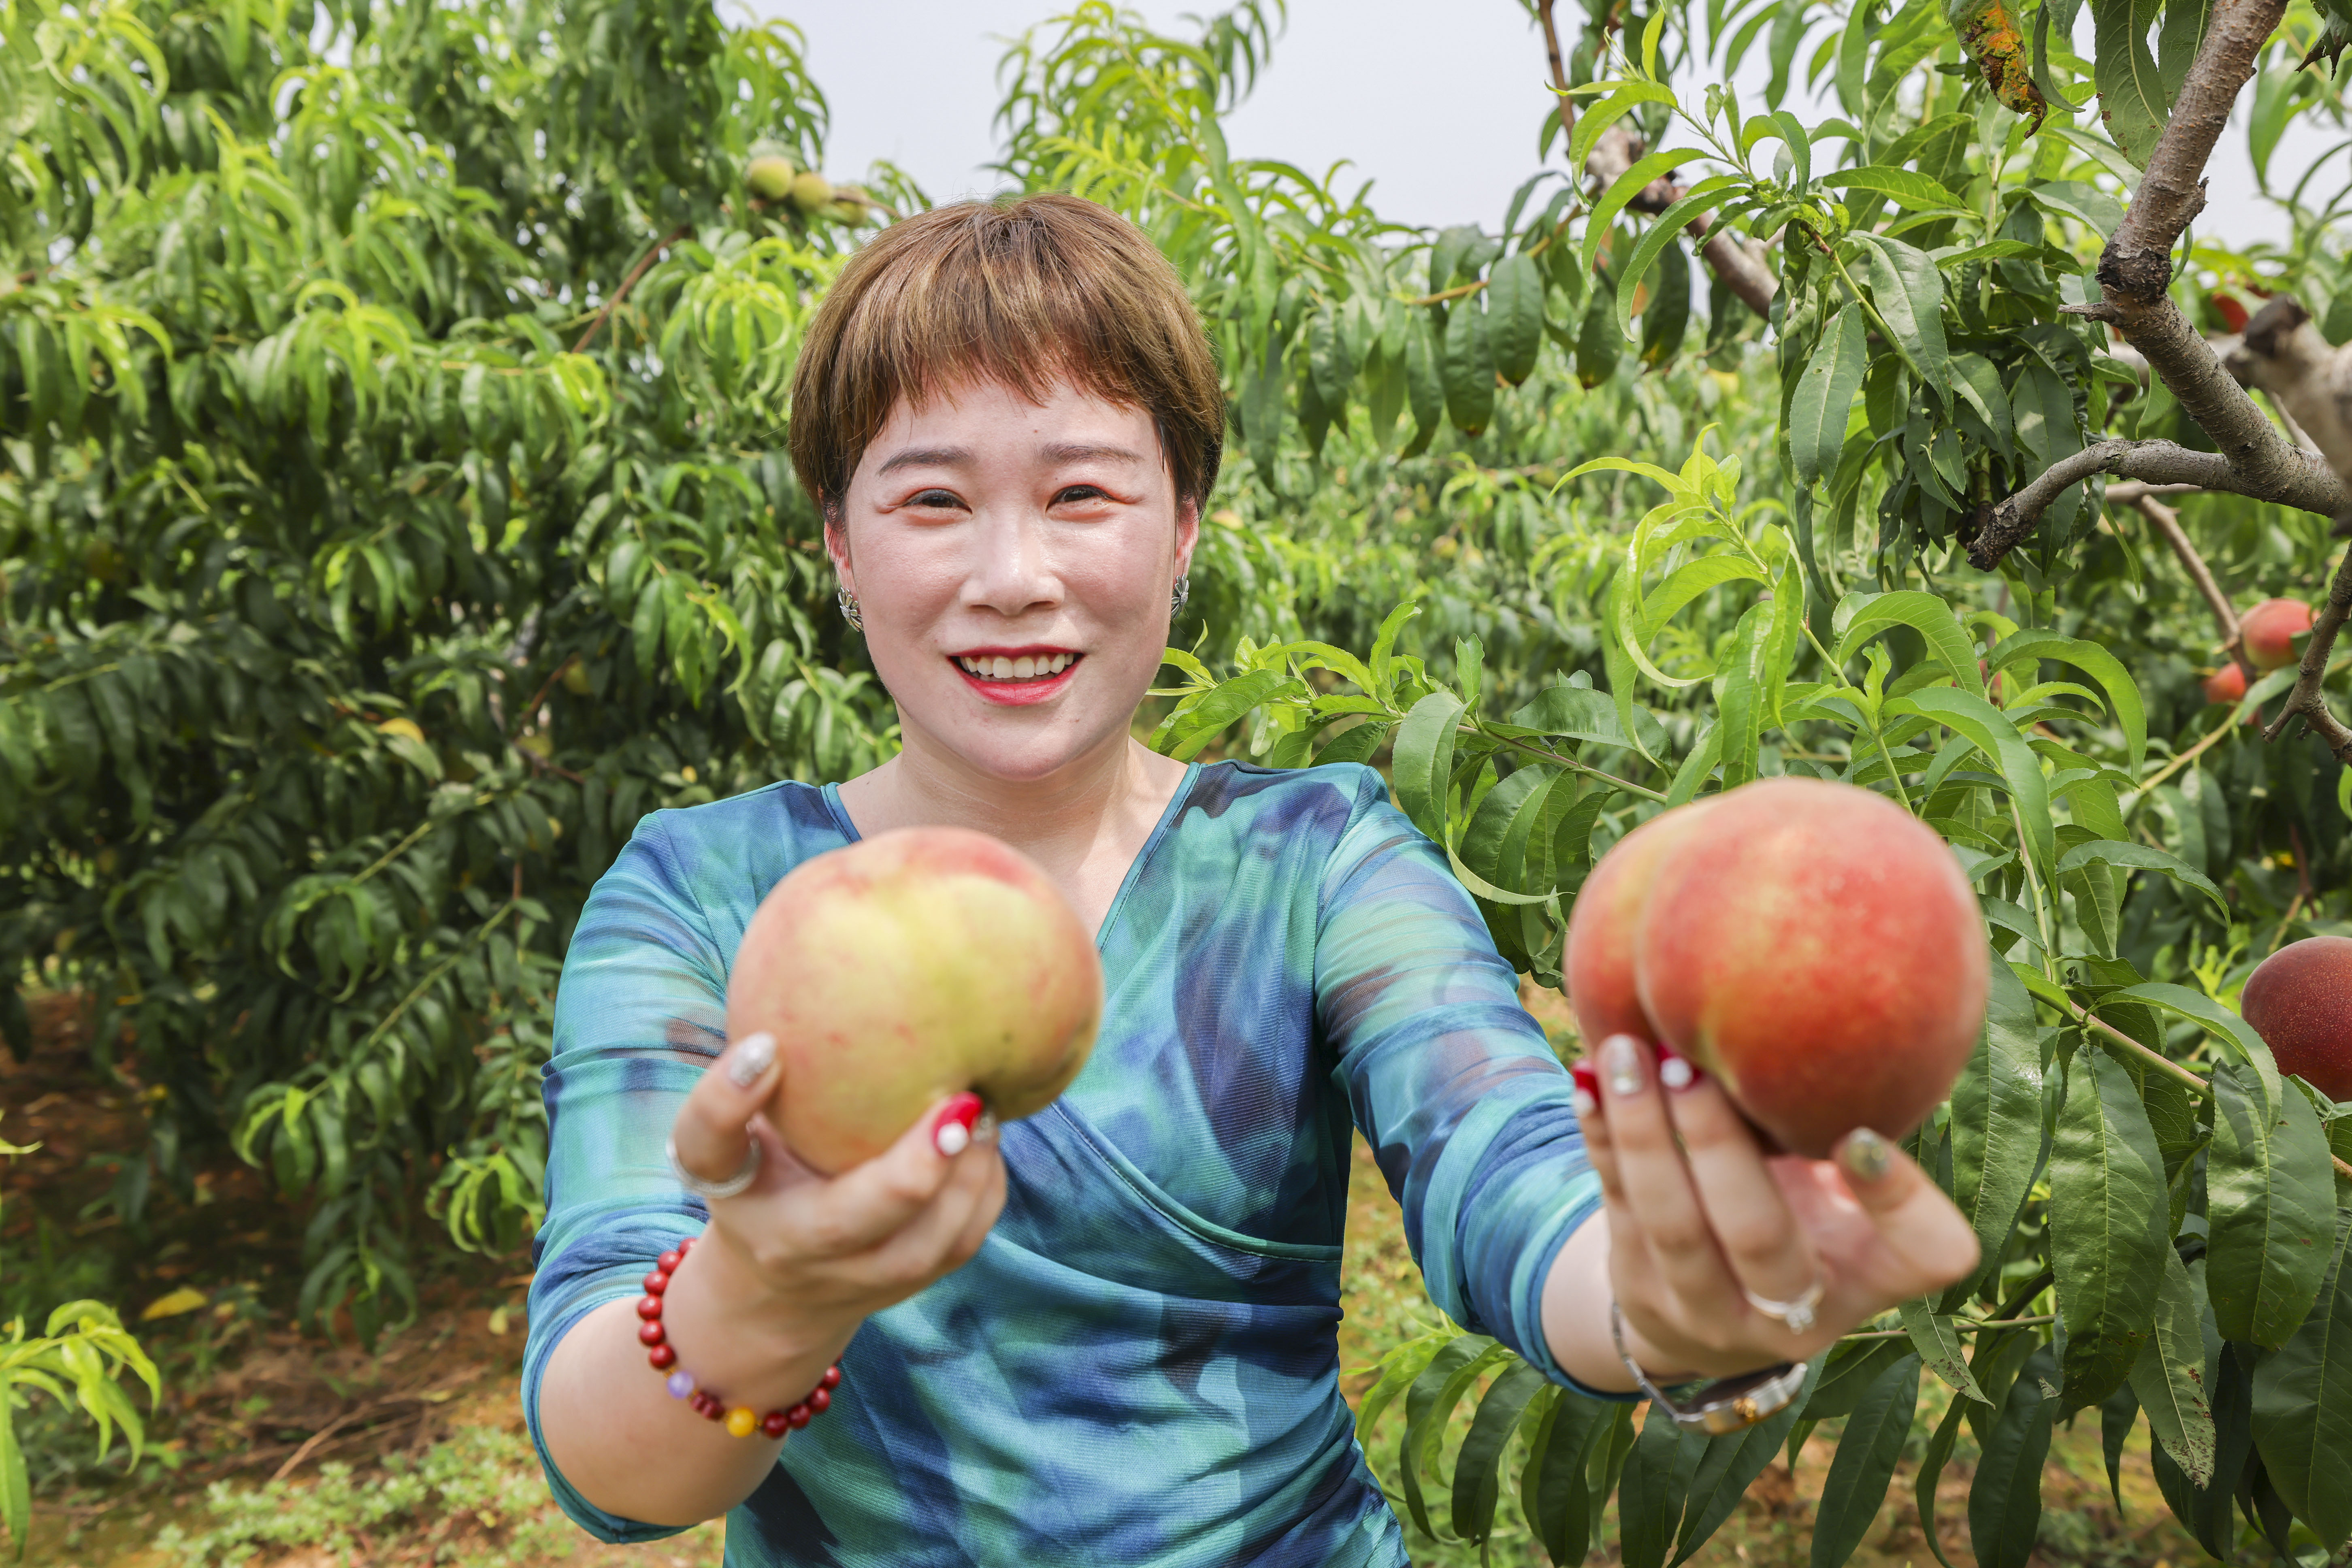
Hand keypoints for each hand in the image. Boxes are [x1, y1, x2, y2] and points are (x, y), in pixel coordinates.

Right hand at [666, 1030, 1008, 1362]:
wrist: (775, 1295)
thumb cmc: (759, 1182)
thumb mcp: (735, 1137)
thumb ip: (747, 1083)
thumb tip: (776, 1017)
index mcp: (739, 1193)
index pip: (711, 1148)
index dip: (727, 1099)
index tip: (767, 1045)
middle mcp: (792, 1248)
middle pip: (847, 1221)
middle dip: (910, 1167)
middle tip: (961, 1099)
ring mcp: (856, 1279)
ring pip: (923, 1244)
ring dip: (966, 1173)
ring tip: (982, 1108)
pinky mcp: (909, 1285)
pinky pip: (961, 1242)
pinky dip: (983, 1188)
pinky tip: (986, 1136)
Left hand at [1568, 1031, 1979, 1380]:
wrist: (1708, 1313)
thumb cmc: (1799, 1214)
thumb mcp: (1841, 1190)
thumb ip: (1839, 1125)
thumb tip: (1821, 1005)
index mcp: (1877, 1276)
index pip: (1924, 1253)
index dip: (1900, 1198)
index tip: (1859, 1133)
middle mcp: (1800, 1312)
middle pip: (1759, 1234)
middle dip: (1718, 1142)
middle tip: (1687, 1061)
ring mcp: (1712, 1311)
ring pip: (1673, 1223)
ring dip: (1643, 1131)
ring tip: (1625, 1053)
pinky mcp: (1644, 1292)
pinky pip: (1619, 1207)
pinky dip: (1601, 1139)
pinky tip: (1588, 1079)